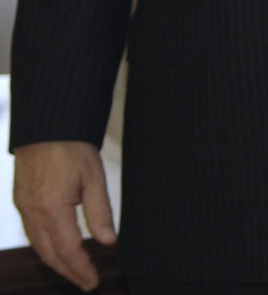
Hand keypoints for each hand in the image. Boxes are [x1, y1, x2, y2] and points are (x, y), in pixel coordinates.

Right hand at [13, 140, 114, 290]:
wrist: (48, 125)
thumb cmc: (73, 147)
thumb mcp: (94, 178)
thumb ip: (100, 212)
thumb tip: (108, 241)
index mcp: (52, 208)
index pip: (68, 250)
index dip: (81, 269)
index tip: (92, 282)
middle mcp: (33, 212)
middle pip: (49, 254)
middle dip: (67, 271)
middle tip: (85, 282)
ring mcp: (23, 207)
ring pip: (37, 245)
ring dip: (55, 262)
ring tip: (74, 271)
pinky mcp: (21, 200)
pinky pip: (31, 232)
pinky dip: (44, 246)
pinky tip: (56, 249)